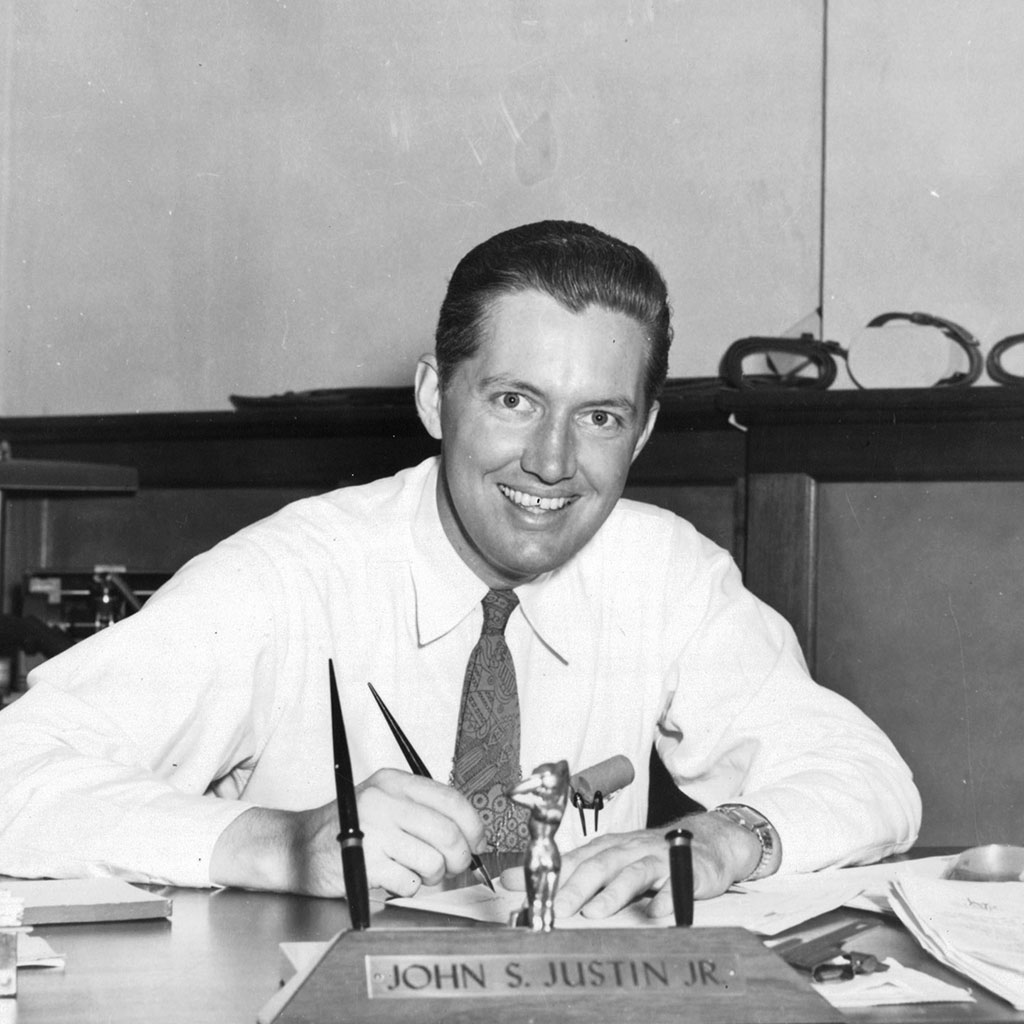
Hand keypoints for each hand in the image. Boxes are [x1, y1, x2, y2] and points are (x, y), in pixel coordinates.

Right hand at [210, 768, 485, 896]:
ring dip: (432, 876)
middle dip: (459, 857)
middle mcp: (385, 800)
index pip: (451, 800)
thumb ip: (422, 810)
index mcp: (395, 781)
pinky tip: (392, 878)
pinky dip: (408, 887)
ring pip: (432, 861)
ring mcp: (375, 830)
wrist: (297, 846)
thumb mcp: (385, 802)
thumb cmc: (348, 828)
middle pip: (448, 833)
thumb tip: (470, 834)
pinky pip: (409, 882)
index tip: (477, 841)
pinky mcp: (365, 862)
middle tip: (453, 866)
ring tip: (415, 871)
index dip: (473, 825)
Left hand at [499, 811, 760, 919]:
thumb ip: (569, 870)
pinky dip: (665, 898)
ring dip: (613, 893)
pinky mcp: (684, 871)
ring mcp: (656, 858)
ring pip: (632, 872)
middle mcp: (628, 849)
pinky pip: (674, 884)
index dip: (548, 875)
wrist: (705, 843)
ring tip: (596, 912)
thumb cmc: (648, 855)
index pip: (573, 859)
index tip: (524, 891)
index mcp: (607, 847)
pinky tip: (656, 912)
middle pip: (598, 865)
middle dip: (575, 887)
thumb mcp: (609, 858)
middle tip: (557, 909)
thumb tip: (514, 879)